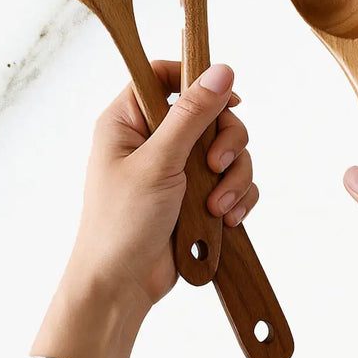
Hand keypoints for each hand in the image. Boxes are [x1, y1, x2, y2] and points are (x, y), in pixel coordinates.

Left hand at [32, 62, 256, 357]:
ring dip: (233, 178)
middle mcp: (153, 139)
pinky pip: (233, 182)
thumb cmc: (121, 224)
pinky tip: (227, 218)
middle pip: (210, 114)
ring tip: (218, 207)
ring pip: (227, 150)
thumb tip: (220, 71)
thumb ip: (192, 114)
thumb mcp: (158, 162)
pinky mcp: (196, 196)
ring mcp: (177, 169)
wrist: (122, 287)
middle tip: (217, 166)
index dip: (198, 80)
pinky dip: (237, 198)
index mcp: (128, 120)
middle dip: (225, 142)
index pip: (165, 75)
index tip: (227, 98)